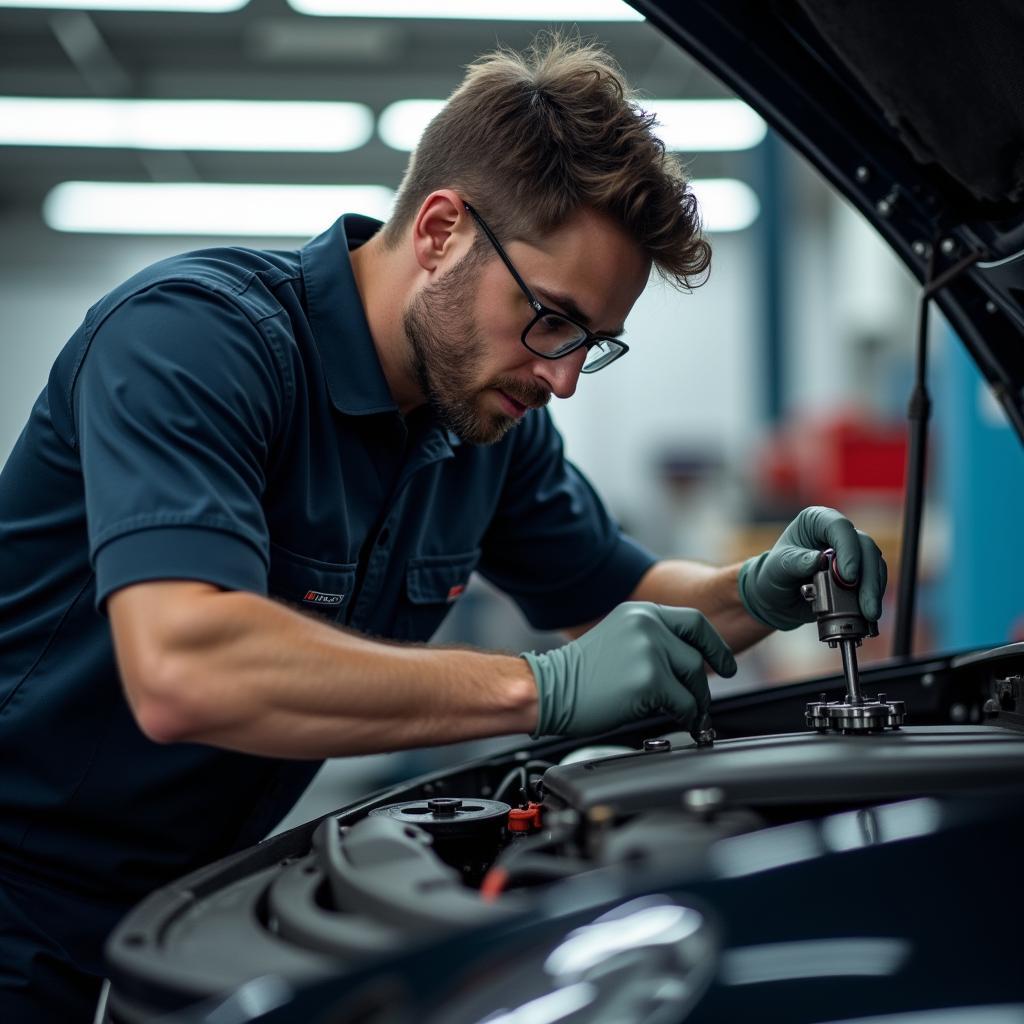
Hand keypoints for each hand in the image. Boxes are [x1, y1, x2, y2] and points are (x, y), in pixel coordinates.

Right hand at [522, 602, 735, 737]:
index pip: (694, 622)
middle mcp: (648, 625)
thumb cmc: (579, 674)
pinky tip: (681, 722)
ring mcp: (649, 651)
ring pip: (695, 680)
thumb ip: (653, 640)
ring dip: (695, 702)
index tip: (726, 664)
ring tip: (688, 714)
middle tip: (699, 701)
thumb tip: (689, 662)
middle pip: (697, 655)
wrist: (548, 689)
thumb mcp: (619, 638)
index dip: (715, 646)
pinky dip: (688, 717)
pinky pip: (685, 703)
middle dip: (701, 683)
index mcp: (641, 612)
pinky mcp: (649, 681)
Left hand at [738, 506, 886, 630]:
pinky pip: (874, 580)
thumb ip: (796, 562)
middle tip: (864, 603)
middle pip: (864, 546)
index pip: (838, 526)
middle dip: (867, 577)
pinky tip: (868, 613)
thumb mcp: (777, 568)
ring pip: (874, 564)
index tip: (848, 577)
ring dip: (874, 589)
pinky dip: (873, 596)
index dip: (848, 549)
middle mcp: (836, 533)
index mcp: (815, 521)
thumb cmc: (773, 575)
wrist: (778, 598)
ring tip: (868, 613)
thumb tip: (819, 559)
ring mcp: (850, 553)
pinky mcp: (858, 573)